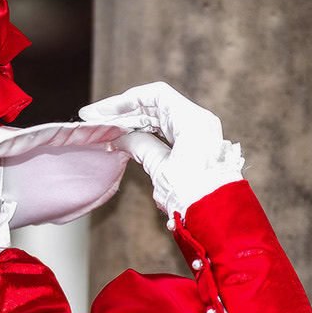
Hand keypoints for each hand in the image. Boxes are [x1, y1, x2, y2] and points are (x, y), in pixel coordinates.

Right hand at [79, 81, 243, 216]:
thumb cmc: (192, 193)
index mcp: (192, 120)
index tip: (100, 111)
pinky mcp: (195, 145)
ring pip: (158, 118)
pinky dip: (145, 133)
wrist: (216, 216)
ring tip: (107, 130)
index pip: (154, 95)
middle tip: (95, 120)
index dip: (123, 101)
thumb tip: (120, 138)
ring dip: (132, 123)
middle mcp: (197, 121)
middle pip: (154, 106)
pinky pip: (166, 131)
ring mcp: (198, 132)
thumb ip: (138, 144)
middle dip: (123, 112)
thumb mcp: (160, 167)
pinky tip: (125, 139)